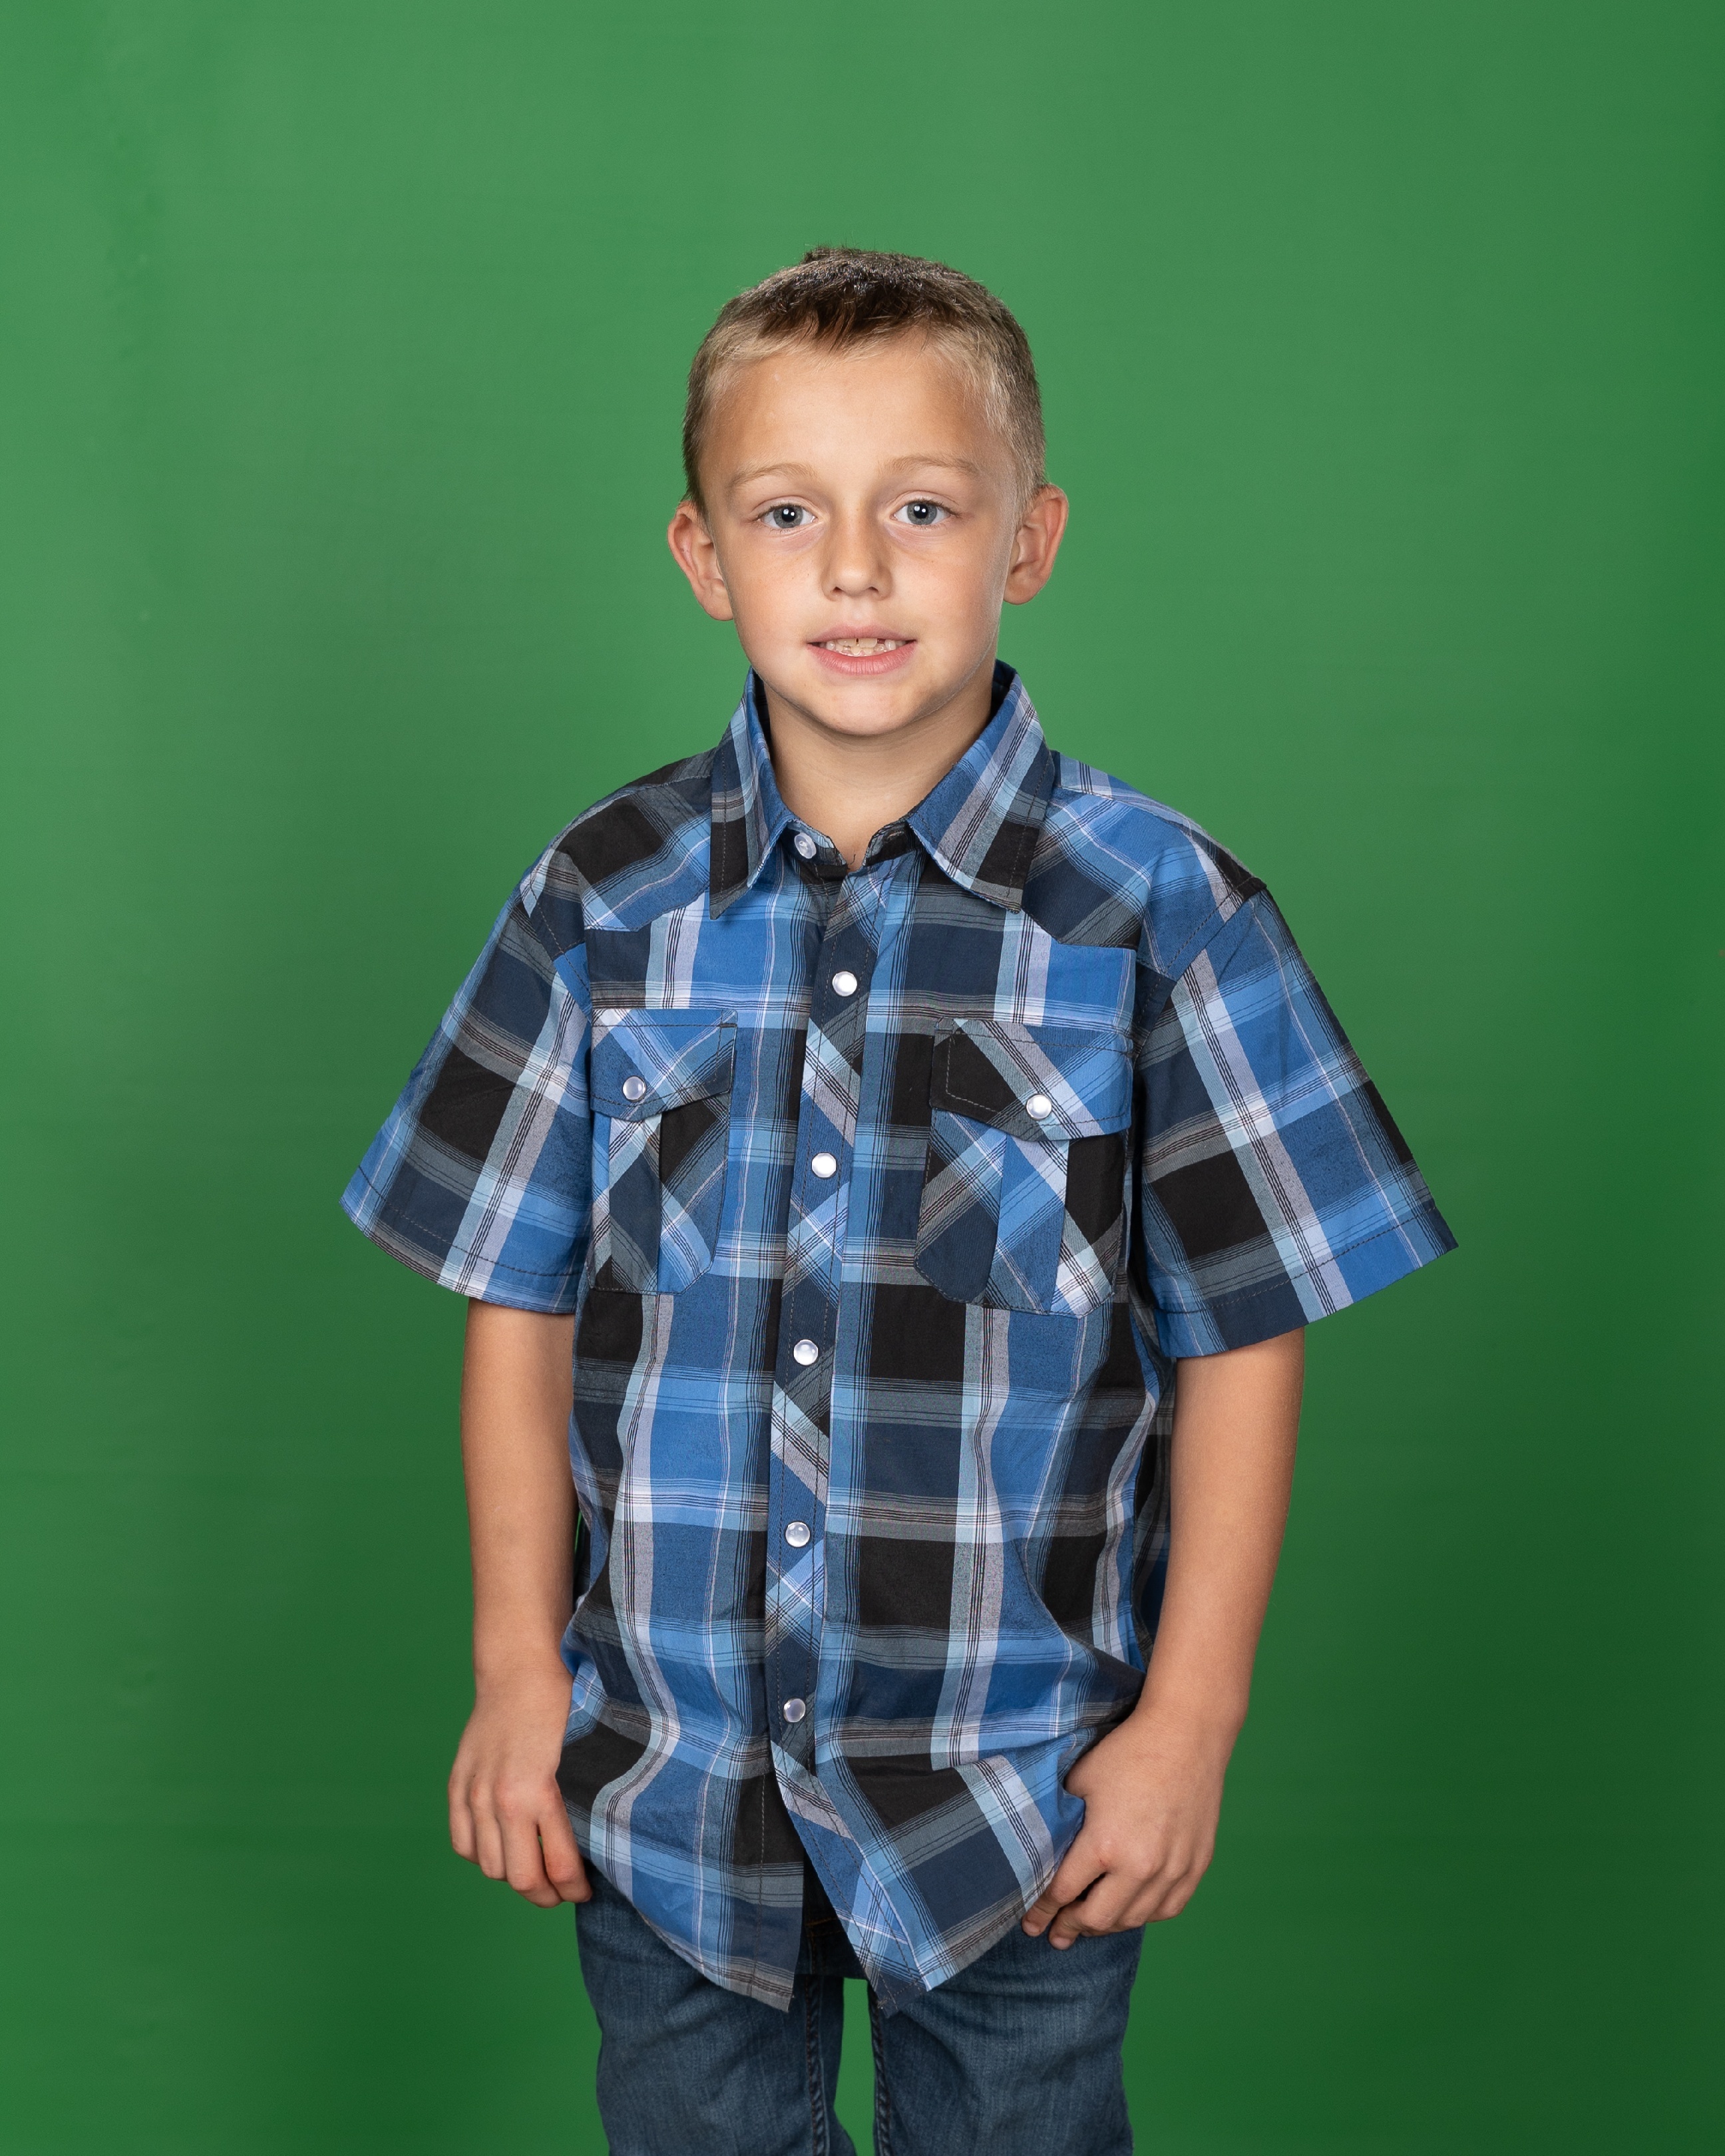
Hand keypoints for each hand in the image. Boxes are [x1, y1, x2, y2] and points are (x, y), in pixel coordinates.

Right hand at [448, 1659, 589, 1908]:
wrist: (520, 1669)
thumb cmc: (564, 1705)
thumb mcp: (587, 1754)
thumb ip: (588, 1802)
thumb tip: (604, 1849)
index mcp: (539, 1791)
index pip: (559, 1868)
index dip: (576, 1890)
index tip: (586, 1891)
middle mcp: (501, 1799)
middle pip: (520, 1879)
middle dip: (547, 1895)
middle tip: (564, 1890)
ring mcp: (474, 1793)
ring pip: (490, 1867)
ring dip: (515, 1874)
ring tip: (538, 1867)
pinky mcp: (457, 1786)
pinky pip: (463, 1844)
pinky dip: (483, 1855)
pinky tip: (506, 1847)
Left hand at [1020, 1708, 1231, 1946]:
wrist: (1186, 1736)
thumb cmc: (1127, 1752)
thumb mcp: (1079, 1782)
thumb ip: (1062, 1823)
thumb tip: (1045, 1851)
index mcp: (1104, 1845)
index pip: (1063, 1893)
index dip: (1042, 1911)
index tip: (1030, 1924)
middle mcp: (1140, 1867)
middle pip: (1098, 1919)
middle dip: (1071, 1928)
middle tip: (1058, 1933)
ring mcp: (1172, 1871)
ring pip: (1133, 1919)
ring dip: (1107, 1925)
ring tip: (1090, 1924)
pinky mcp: (1196, 1867)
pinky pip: (1167, 1909)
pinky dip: (1144, 1914)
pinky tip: (1130, 1910)